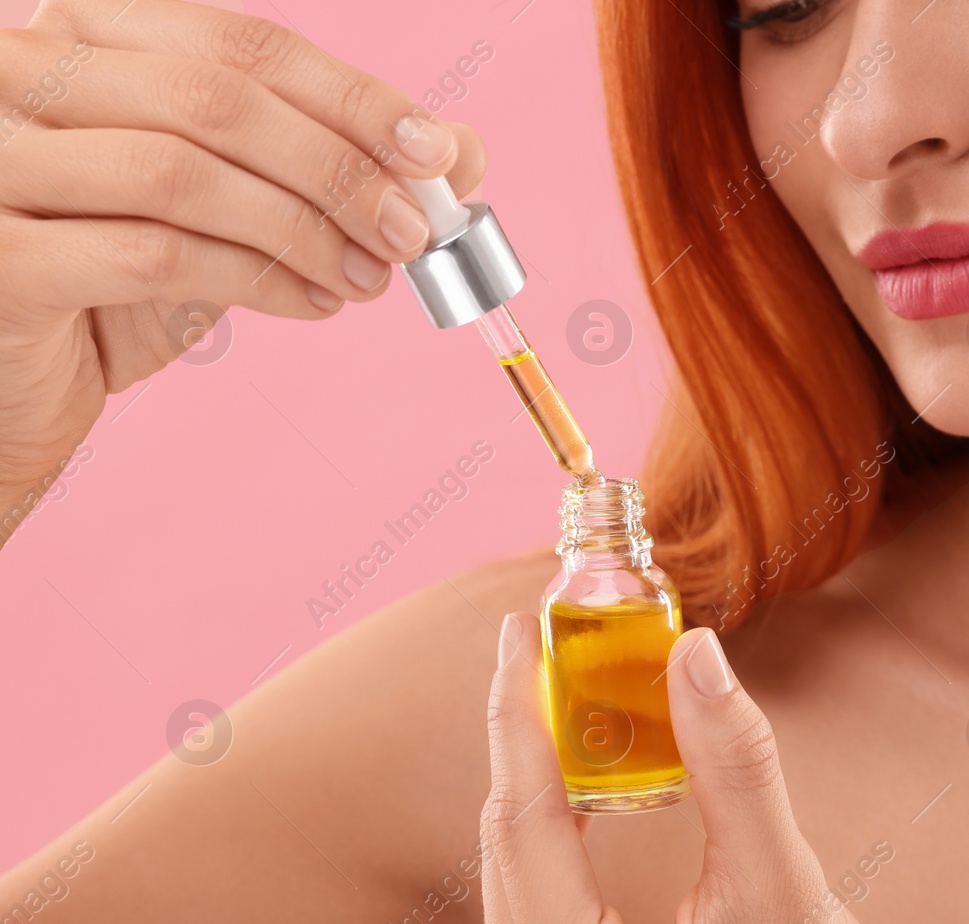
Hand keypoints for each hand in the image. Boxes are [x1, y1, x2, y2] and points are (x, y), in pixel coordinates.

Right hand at [0, 0, 483, 519]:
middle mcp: (18, 76)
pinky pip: (155, 256)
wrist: (18, 380)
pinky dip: (257, 281)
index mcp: (85, 37)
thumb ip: (330, 169)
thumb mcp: (234, 210)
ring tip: (368, 279)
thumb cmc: (123, 277)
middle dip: (338, 169)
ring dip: (305, 230)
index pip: (240, 45)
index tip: (437, 154)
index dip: (352, 97)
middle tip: (411, 231)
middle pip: (217, 101)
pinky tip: (312, 303)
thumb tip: (462, 153)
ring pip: (184, 173)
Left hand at [477, 614, 927, 923]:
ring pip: (512, 876)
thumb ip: (734, 769)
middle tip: (550, 646)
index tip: (520, 631)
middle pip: (506, 844)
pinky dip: (550, 838)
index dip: (521, 712)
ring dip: (536, 783)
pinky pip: (528, 910)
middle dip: (527, 734)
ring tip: (567, 698)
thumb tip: (694, 654)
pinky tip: (577, 787)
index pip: (524, 821)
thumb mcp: (783, 891)